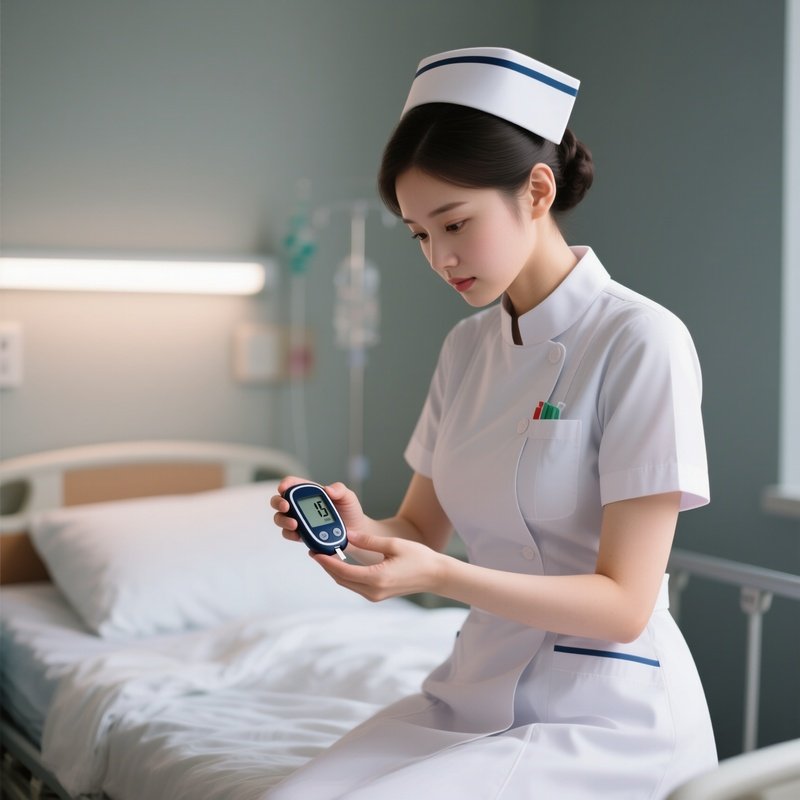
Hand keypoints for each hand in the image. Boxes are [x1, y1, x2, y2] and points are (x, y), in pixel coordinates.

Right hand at [269, 477, 367, 544]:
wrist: (354, 533)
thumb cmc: (350, 511)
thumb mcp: (348, 497)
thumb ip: (340, 490)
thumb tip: (328, 489)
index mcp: (310, 492)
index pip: (292, 484)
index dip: (285, 484)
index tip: (283, 488)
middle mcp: (300, 505)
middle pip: (279, 500)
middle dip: (278, 503)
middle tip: (286, 507)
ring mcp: (298, 520)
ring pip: (280, 518)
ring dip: (283, 520)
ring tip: (294, 524)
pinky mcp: (300, 534)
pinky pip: (288, 534)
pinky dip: (290, 534)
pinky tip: (297, 535)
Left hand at [310, 529, 444, 601]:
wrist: (435, 575)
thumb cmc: (418, 557)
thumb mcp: (393, 544)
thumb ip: (368, 540)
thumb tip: (347, 535)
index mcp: (376, 578)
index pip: (342, 571)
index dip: (326, 561)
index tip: (314, 551)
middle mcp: (373, 591)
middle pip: (341, 578)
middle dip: (326, 565)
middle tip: (315, 549)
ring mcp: (375, 596)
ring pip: (346, 583)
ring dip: (334, 570)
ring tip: (324, 553)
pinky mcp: (377, 595)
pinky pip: (354, 585)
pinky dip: (344, 574)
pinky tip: (340, 562)